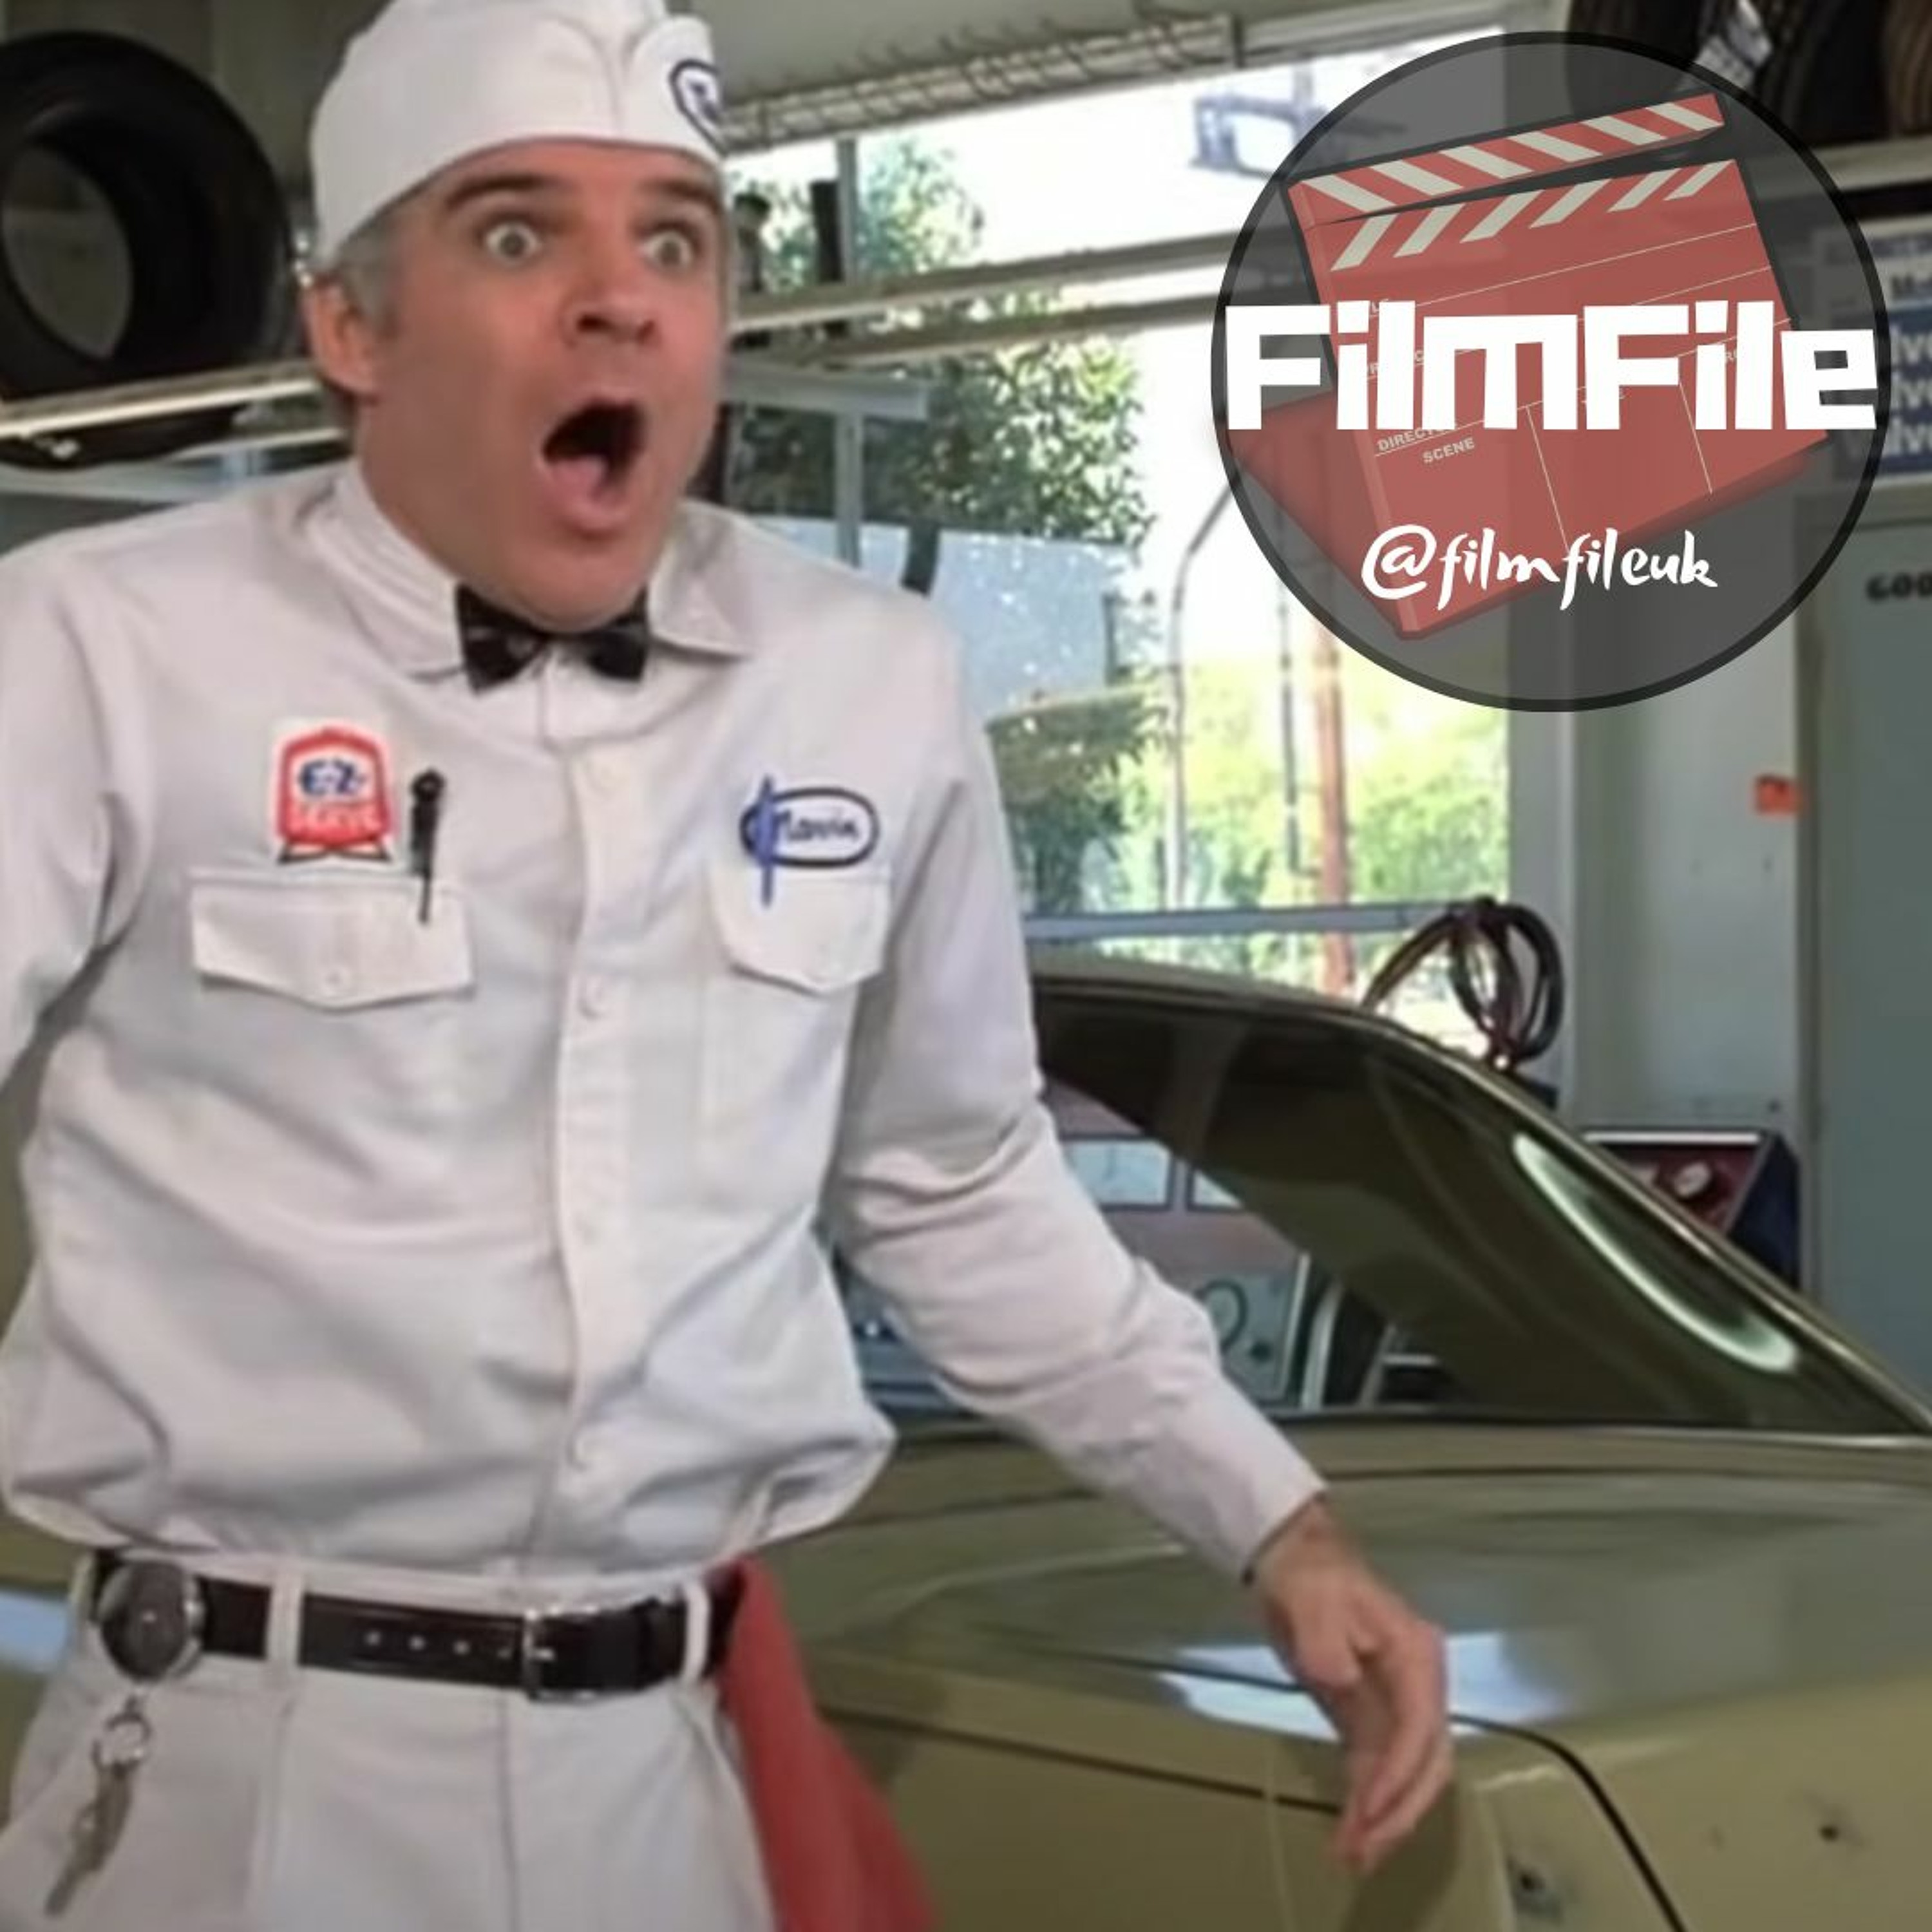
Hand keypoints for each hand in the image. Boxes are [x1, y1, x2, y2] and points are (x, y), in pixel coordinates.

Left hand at [1251, 1495, 1450, 1873]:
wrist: (1292, 1558)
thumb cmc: (1309, 1572)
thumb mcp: (1314, 1596)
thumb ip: (1327, 1639)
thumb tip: (1340, 1677)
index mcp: (1416, 1654)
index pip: (1420, 1727)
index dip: (1399, 1772)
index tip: (1370, 1806)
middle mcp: (1417, 1684)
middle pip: (1426, 1761)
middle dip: (1399, 1809)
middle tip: (1365, 1848)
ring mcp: (1396, 1702)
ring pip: (1405, 1774)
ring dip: (1383, 1817)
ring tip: (1352, 1854)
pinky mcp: (1369, 1714)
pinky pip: (1377, 1769)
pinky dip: (1366, 1801)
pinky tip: (1350, 1831)